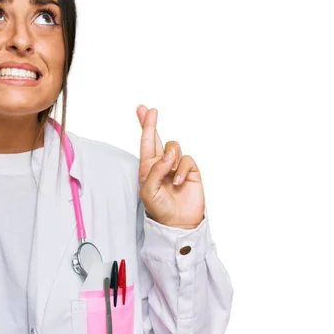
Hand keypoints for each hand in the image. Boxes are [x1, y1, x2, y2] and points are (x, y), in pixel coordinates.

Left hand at [137, 106, 204, 228]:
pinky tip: (178, 182)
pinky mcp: (191, 171)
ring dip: (171, 157)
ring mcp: (176, 166)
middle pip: (158, 138)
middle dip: (151, 123)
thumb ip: (154, 170)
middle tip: (150, 110)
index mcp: (148, 167)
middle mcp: (161, 164)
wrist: (178, 223)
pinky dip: (181, 169)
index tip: (142, 109)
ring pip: (174, 147)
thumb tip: (167, 155)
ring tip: (169, 175)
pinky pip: (187, 159)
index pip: (146, 143)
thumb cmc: (159, 208)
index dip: (145, 126)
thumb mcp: (149, 191)